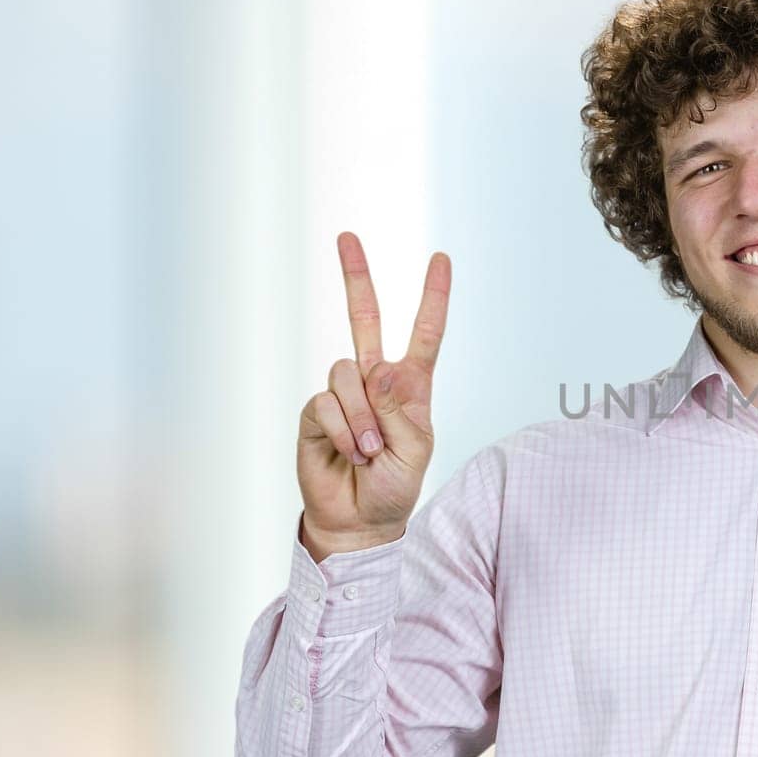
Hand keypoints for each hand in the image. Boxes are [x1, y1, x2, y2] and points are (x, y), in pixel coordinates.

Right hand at [297, 231, 450, 553]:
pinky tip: (351, 452)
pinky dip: (345, 431)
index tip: (441, 259)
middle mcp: (375, 380)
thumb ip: (400, 408)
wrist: (360, 519)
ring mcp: (344, 393)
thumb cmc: (394, 484)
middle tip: (346, 236)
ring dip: (364, 417)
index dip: (433, 298)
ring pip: (349, 373)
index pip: (424, 334)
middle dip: (356, 276)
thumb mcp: (415, 448)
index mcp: (410, 386)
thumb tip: (379, 367)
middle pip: (364, 318)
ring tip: (370, 451)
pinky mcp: (317, 410)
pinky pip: (328, 402)